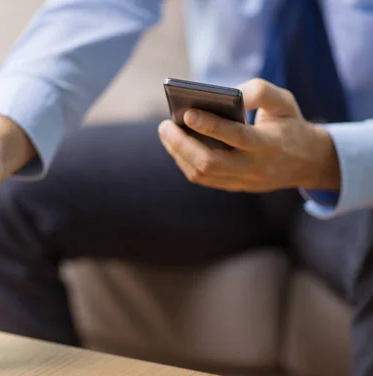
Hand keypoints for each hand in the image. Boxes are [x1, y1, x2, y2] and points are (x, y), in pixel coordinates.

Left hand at [158, 78, 340, 192]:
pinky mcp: (233, 187)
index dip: (210, 126)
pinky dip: (185, 161)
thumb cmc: (289, 124)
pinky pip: (203, 178)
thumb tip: (228, 93)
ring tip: (166, 132)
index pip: (237, 137)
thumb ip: (259, 91)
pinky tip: (176, 144)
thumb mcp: (284, 101)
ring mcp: (243, 181)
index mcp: (270, 145)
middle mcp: (255, 167)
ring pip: (202, 173)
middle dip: (182, 143)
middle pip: (210, 162)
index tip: (188, 113)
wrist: (307, 162)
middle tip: (165, 125)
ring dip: (178, 152)